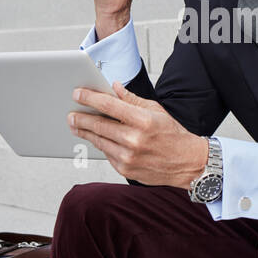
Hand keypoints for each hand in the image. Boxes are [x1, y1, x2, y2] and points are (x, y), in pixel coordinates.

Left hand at [68, 81, 208, 188]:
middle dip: (80, 118)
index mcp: (143, 121)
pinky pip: (106, 153)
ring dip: (85, 132)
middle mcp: (134, 140)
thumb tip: (113, 87)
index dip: (90, 98)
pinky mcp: (125, 169)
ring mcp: (129, 157)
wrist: (188, 163)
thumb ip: (132, 99)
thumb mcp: (156, 111)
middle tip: (70, 114)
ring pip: (99, 141)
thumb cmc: (173, 135)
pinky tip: (95, 138)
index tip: (77, 93)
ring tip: (76, 125)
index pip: (109, 106)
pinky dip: (100, 144)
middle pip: (98, 125)